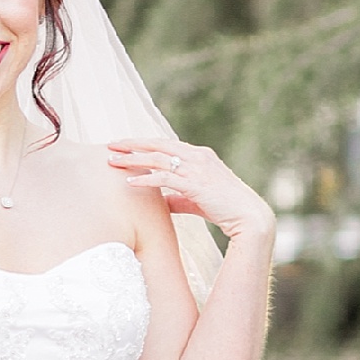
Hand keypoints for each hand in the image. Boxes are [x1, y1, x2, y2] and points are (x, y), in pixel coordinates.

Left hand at [108, 139, 274, 242]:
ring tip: (112, 162)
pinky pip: (165, 178)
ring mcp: (197, 168)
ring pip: (159, 159)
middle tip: (110, 145)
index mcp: (199, 155)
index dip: (144, 144)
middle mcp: (197, 156)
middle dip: (133, 144)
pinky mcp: (196, 184)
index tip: (124, 145)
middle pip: (158, 145)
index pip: (166, 144)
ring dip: (133, 160)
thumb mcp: (197, 199)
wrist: (248, 216)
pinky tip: (129, 183)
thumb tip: (161, 202)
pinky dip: (146, 180)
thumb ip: (178, 197)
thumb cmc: (225, 208)